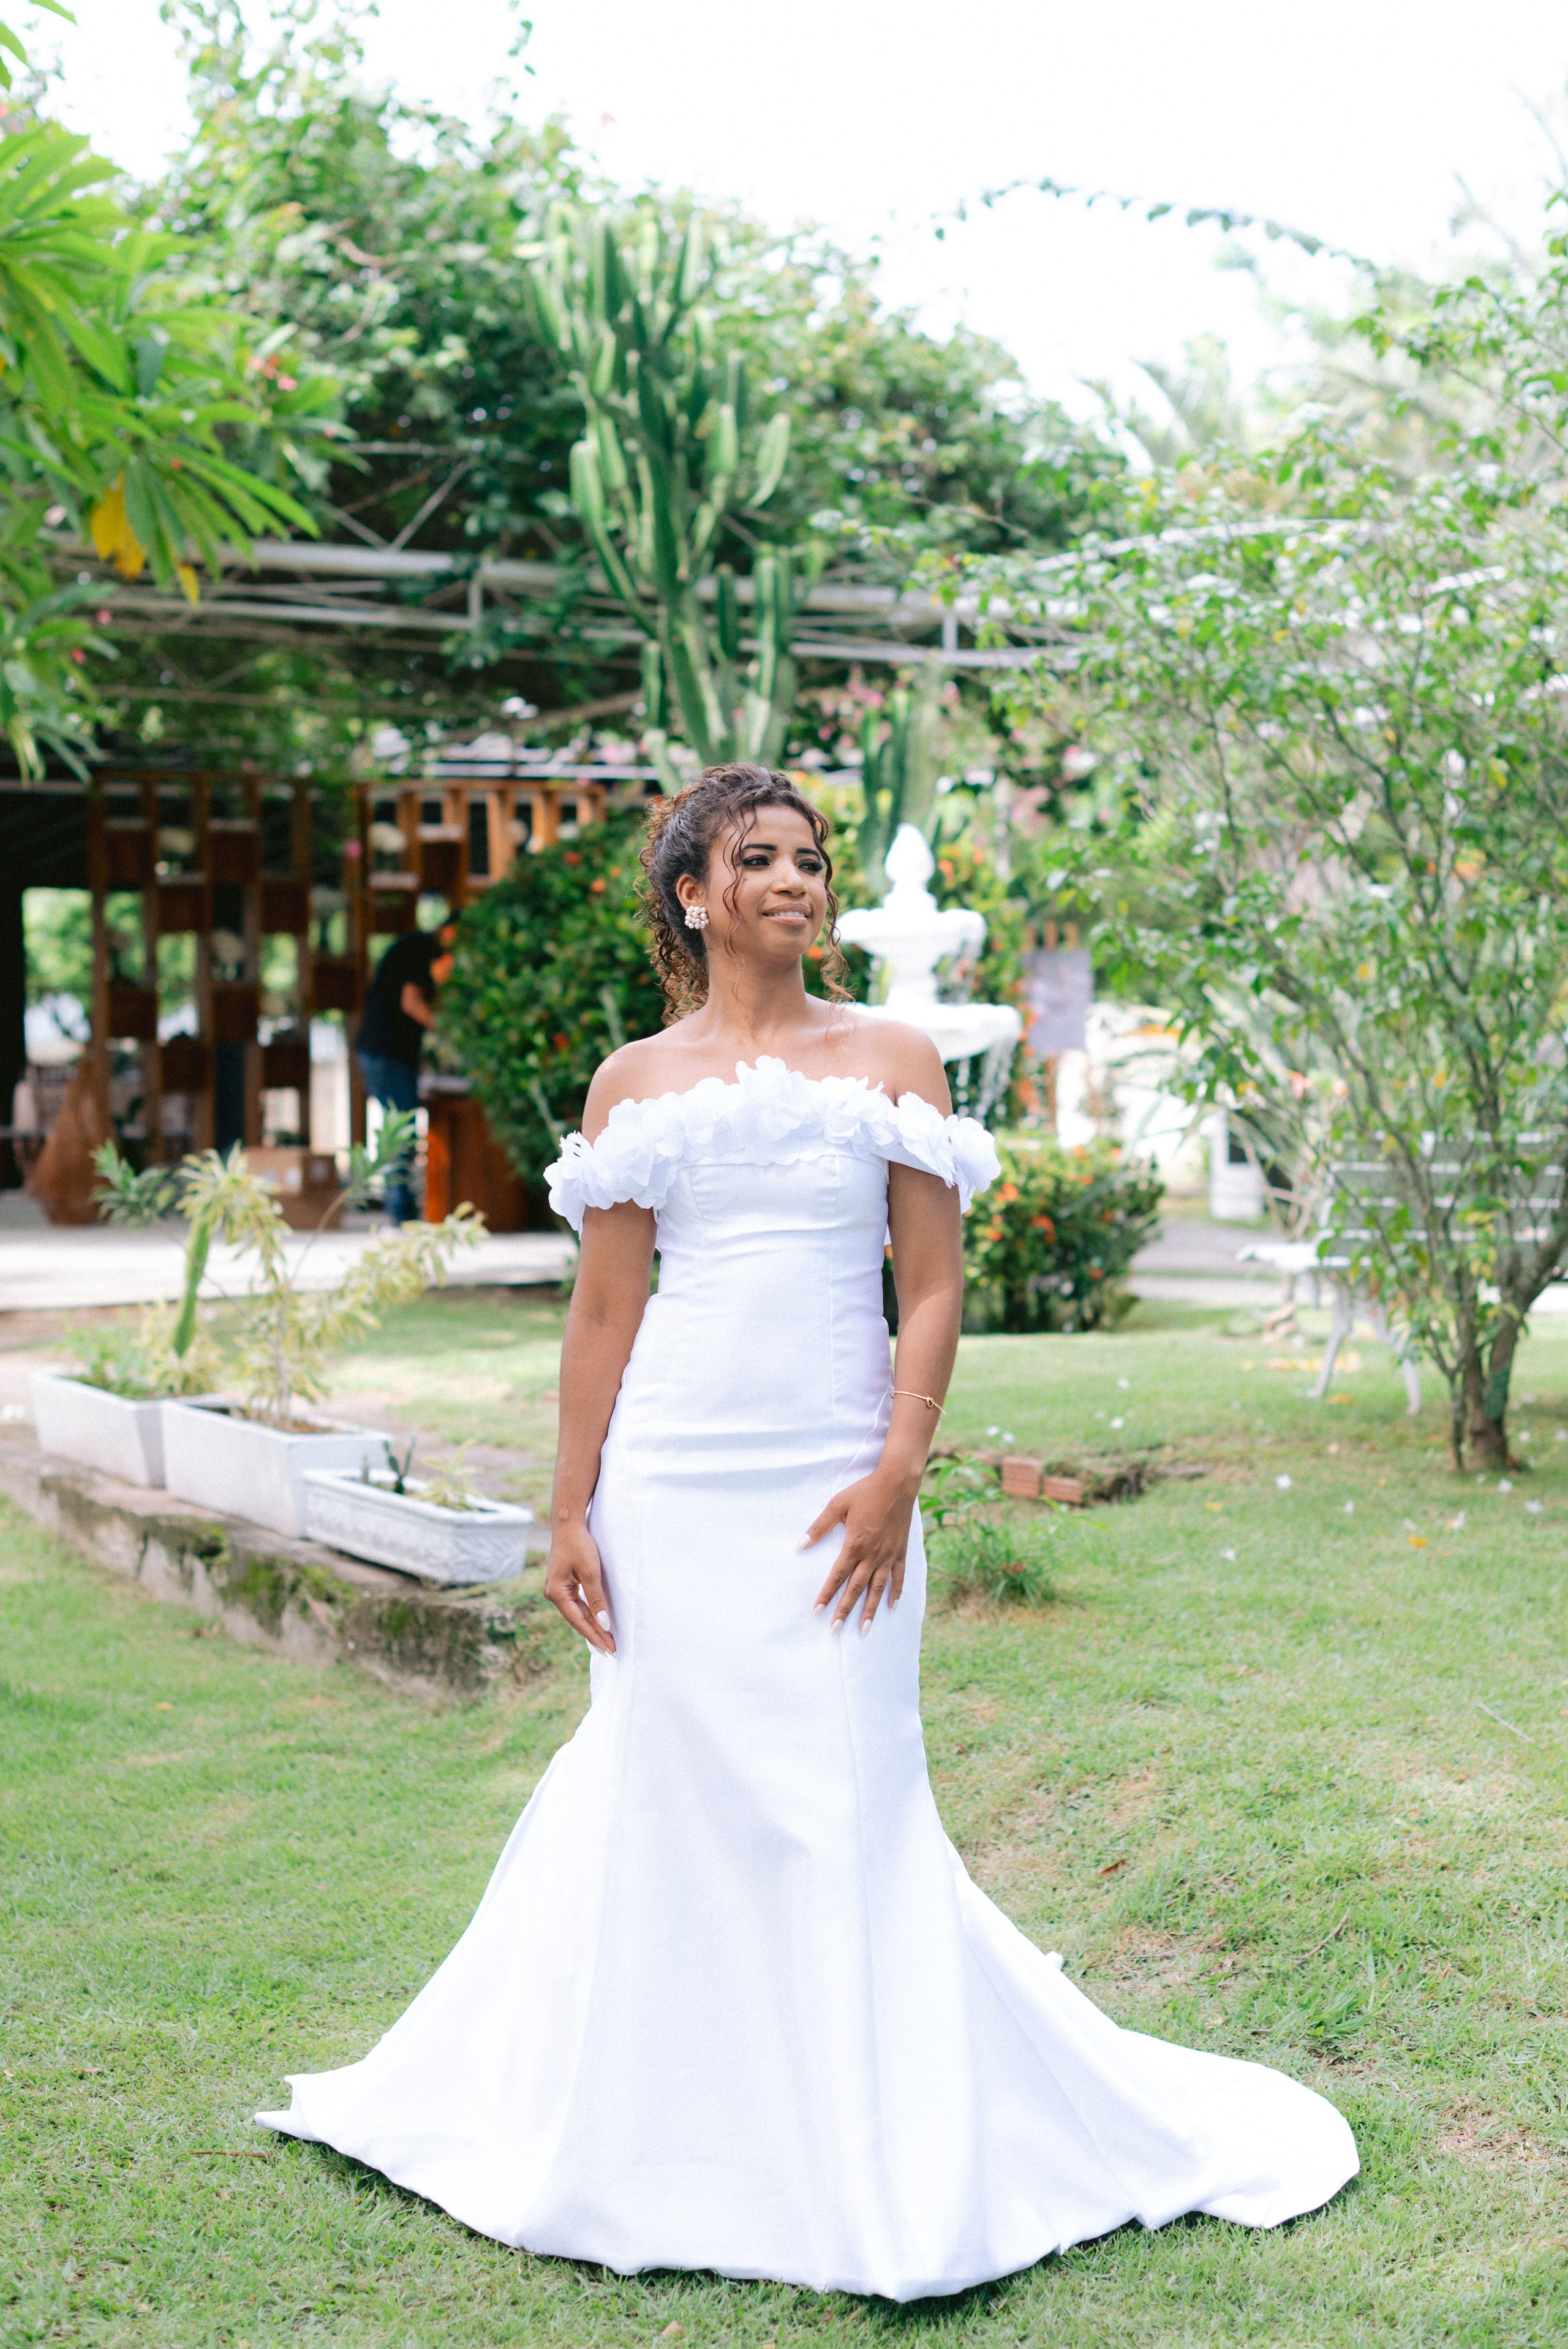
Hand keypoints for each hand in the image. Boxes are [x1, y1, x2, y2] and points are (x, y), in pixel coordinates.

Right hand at [544, 1521, 614, 1653]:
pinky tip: (597, 1623)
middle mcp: (553, 1594)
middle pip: (577, 1620)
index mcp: (556, 1593)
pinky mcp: (563, 1584)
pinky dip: (588, 1614)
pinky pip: (577, 1604)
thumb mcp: (591, 1573)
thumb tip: (604, 1624)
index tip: (609, 1649)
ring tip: (607, 1641)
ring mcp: (557, 1589)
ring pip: (577, 1613)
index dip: (595, 1635)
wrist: (568, 1524)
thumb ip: (597, 1600)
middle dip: (595, 1634)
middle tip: (612, 1650)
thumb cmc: (579, 1545)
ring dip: (592, 1625)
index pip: (579, 1621)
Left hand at [802, 1468, 919, 1634]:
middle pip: (856, 1589)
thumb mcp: (837, 1505)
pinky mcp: (900, 1552)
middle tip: (835, 1629)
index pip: (837, 1576)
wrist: (897, 1483)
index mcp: (854, 1545)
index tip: (817, 1611)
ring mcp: (888, 1555)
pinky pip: (898, 1577)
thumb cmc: (864, 1492)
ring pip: (877, 1589)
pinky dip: (895, 1593)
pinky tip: (891, 1607)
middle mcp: (872, 1555)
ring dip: (870, 1610)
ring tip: (863, 1629)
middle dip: (844, 1610)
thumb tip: (800, 1545)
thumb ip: (819, 1527)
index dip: (826, 1594)